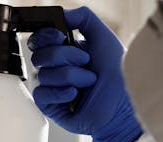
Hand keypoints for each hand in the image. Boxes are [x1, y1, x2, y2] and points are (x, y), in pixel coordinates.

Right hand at [29, 7, 142, 141]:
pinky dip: (61, 92)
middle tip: (85, 62)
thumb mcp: (104, 37)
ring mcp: (52, 87)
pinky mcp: (50, 105)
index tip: (61, 37)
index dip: (46, 37)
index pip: (39, 40)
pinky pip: (42, 93)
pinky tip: (75, 95)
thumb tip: (62, 14)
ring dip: (71, 77)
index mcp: (65, 51)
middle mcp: (56, 68)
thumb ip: (83, 18)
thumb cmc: (119, 74)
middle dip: (65, 57)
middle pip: (39, 56)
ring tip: (89, 82)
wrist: (124, 104)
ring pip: (44, 75)